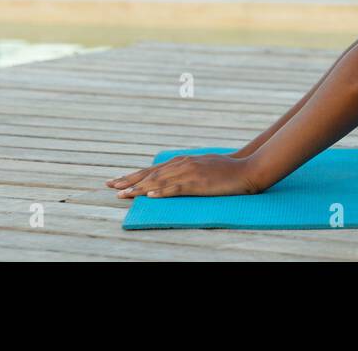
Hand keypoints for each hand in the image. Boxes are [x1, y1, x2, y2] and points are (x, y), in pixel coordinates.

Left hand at [106, 153, 264, 198]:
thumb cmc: (227, 170)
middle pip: (150, 173)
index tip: (116, 182)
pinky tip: (149, 196)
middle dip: (128, 180)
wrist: (248, 168)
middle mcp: (182, 164)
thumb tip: (170, 177)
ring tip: (123, 195)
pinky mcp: (198, 183)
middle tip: (109, 186)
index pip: (152, 169)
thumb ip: (186, 170)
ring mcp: (190, 173)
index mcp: (182, 161)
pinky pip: (176, 188)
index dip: (133, 175)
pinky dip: (161, 192)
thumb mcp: (203, 167)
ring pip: (159, 181)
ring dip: (139, 188)